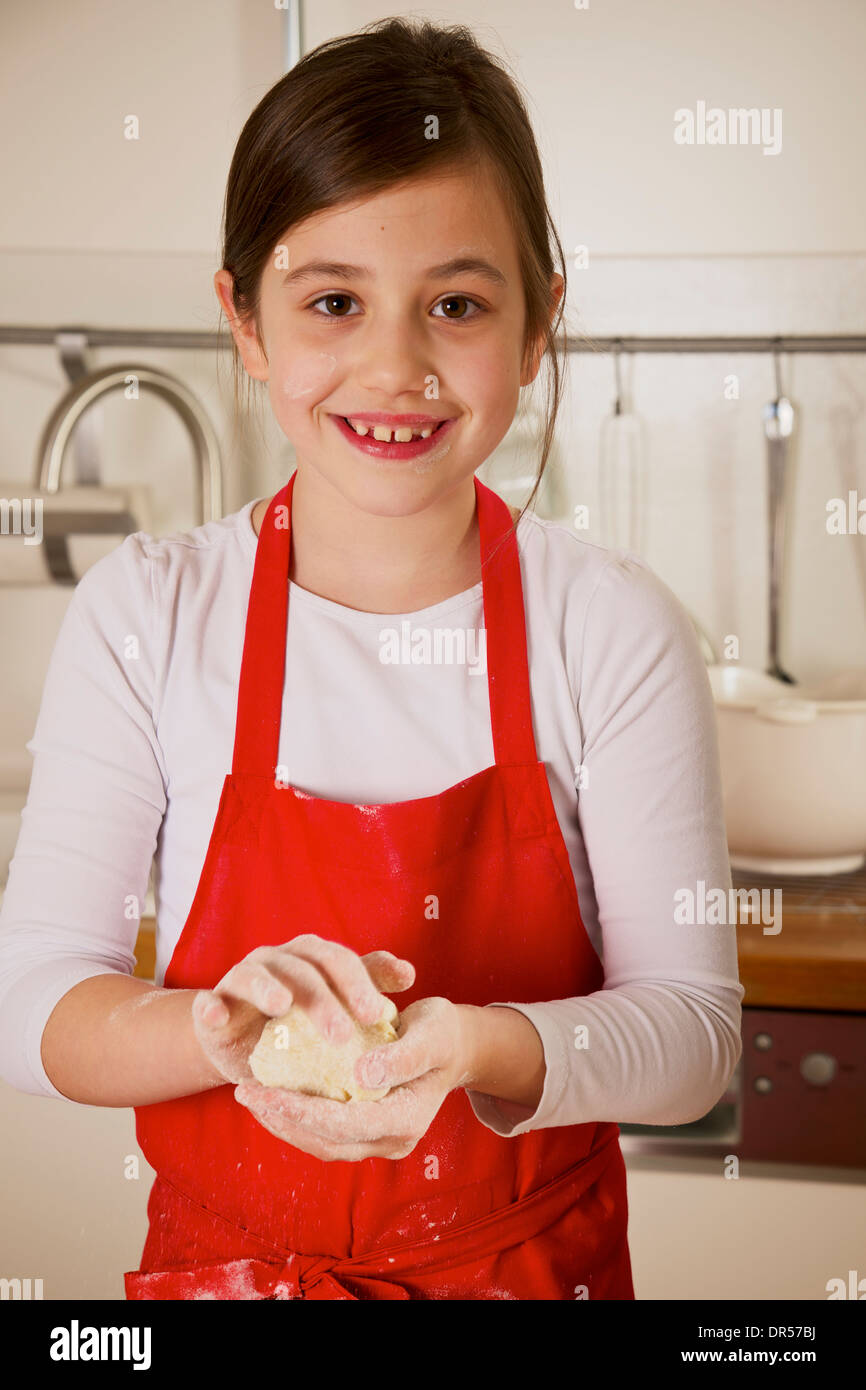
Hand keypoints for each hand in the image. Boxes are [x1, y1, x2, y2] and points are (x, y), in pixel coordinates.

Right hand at [190, 936, 415, 1084]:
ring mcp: (242, 978)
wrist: (245, 1044)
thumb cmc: (300, 1023)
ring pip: (256, 975)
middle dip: (323, 998)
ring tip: (282, 1005)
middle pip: (302, 968)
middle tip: (341, 1033)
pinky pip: (209, 1003)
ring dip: (269, 988)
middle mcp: (277, 960)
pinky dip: (211, 1007)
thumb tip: (409, 972)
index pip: (339, 961)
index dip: (359, 984)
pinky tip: (216, 1017)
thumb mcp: (337, 1004)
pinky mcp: (213, 1005)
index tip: (379, 1014)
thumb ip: (368, 985)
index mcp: (311, 957)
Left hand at [234, 996, 472, 1160]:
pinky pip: (323, 1134)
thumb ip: (403, 1056)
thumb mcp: (432, 1034)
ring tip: (250, 1095)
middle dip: (282, 1118)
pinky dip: (295, 1118)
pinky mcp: (365, 1132)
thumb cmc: (442, 1033)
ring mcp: (378, 1142)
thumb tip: (362, 1075)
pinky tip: (271, 1096)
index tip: (264, 1090)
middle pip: (326, 1141)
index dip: (301, 1110)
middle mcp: (392, 1140)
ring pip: (320, 1143)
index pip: (344, 1123)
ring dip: (282, 1122)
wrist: (453, 1046)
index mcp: (407, 1120)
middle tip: (245, 1091)